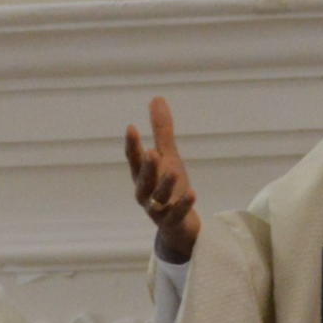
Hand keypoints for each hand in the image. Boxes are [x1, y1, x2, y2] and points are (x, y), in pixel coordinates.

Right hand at [123, 99, 200, 262]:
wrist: (180, 225)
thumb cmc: (171, 187)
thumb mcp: (168, 156)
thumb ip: (161, 130)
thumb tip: (157, 98)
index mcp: (143, 175)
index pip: (134, 159)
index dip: (132, 145)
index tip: (131, 127)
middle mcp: (146, 193)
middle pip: (143, 180)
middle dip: (146, 167)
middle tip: (151, 151)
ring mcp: (158, 210)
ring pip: (158, 198)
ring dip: (165, 185)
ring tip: (173, 172)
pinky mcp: (172, 222)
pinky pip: (177, 214)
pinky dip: (183, 205)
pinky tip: (192, 193)